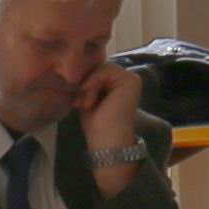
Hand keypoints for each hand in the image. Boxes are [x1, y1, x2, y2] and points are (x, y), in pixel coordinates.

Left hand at [76, 57, 149, 171]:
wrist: (107, 140)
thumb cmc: (97, 124)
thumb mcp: (88, 97)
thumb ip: (88, 82)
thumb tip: (76, 69)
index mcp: (118, 83)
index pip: (97, 70)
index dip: (84, 81)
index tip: (77, 100)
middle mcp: (127, 79)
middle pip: (98, 67)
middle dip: (85, 83)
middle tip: (79, 103)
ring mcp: (131, 78)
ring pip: (100, 69)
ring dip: (88, 86)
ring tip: (85, 104)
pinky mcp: (131, 80)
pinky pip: (104, 71)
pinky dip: (92, 84)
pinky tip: (90, 101)